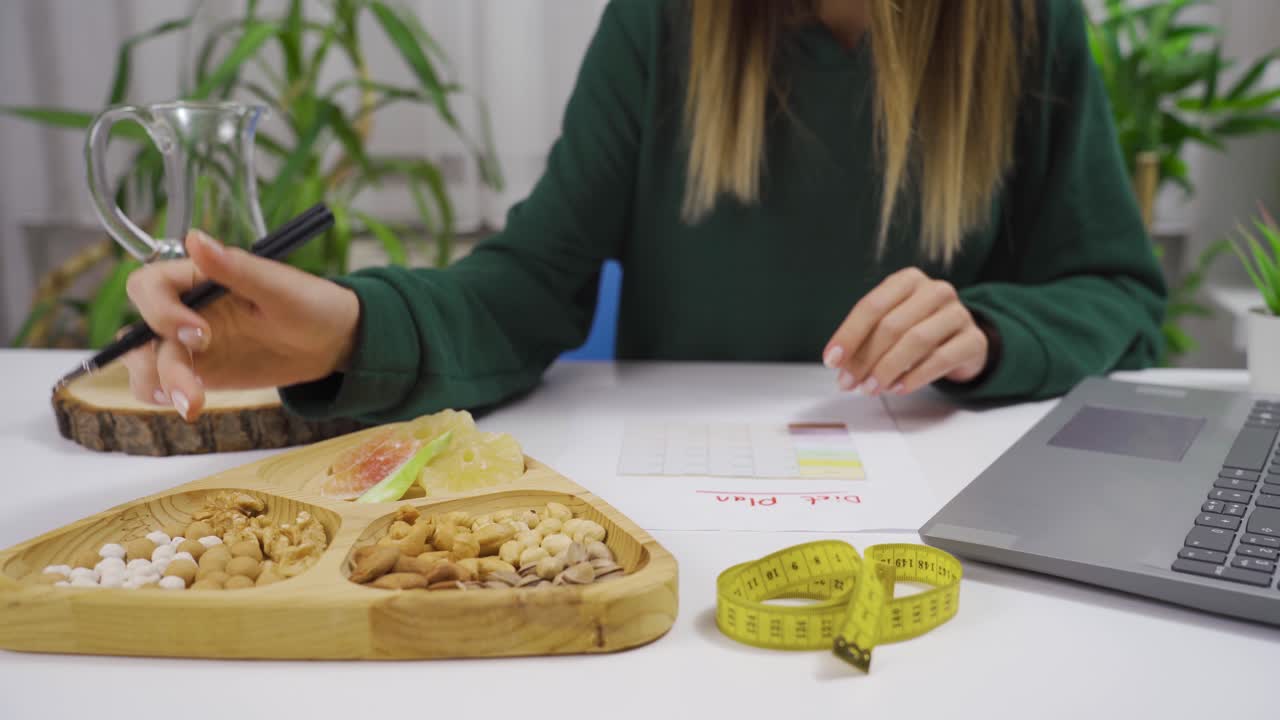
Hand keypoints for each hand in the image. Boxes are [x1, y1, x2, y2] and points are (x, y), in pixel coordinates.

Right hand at [122, 230, 360, 420]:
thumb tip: (195, 238)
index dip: (160, 311)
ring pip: (146, 363)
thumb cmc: (310, 303)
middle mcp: (185, 309)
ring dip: (158, 384)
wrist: (332, 340)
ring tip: (190, 402)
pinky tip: (189, 404)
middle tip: (195, 381)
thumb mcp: (279, 286)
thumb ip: (235, 268)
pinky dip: (167, 396)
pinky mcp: (201, 370)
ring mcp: (189, 343)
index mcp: (197, 278)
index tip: (200, 333)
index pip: (148, 286)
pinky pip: (165, 384)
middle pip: (140, 331)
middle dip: (156, 360)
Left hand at [822, 267, 989, 395]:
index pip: (872, 306)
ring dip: (887, 369)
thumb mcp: (891, 326)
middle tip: (848, 383)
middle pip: (891, 325)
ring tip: (870, 389)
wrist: (964, 342)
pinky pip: (940, 359)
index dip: (849, 335)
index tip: (831, 360)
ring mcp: (958, 313)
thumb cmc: (918, 330)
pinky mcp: (974, 339)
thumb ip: (866, 339)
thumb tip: (839, 364)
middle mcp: (935, 291)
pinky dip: (915, 377)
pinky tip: (897, 388)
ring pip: (916, 341)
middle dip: (864, 358)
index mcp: (908, 280)